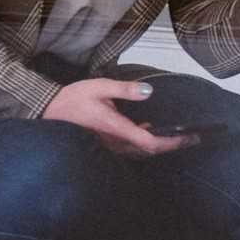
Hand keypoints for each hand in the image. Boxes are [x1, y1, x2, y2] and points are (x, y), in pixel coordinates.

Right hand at [43, 78, 194, 156]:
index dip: (171, 142)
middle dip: (171, 145)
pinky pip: (130, 150)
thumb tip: (148, 92)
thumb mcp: (99, 87)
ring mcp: (109, 147)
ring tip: (176, 135)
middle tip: (191, 137)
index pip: (149, 143)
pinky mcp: (106, 146)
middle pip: (148, 151)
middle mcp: (114, 142)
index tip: (188, 137)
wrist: (48, 111)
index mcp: (115, 128)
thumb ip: (124, 89)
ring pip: (140, 152)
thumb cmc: (72, 99)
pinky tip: (148, 130)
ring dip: (158, 145)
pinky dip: (145, 143)